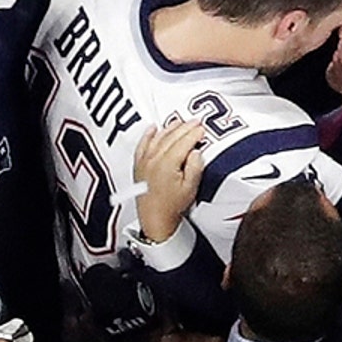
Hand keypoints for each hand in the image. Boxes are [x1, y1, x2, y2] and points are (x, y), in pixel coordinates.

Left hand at [131, 119, 205, 241]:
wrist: (154, 220)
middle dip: (185, 127)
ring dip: (170, 127)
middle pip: (172, 136)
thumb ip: (195, 167)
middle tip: (196, 122)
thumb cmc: (171, 207)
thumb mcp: (190, 188)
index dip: (195, 133)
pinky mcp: (139, 165)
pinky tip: (153, 128)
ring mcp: (145, 161)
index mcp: (167, 164)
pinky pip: (143, 143)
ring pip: (158, 137)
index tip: (202, 129)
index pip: (184, 142)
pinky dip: (148, 134)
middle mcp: (154, 159)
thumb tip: (196, 152)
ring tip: (180, 122)